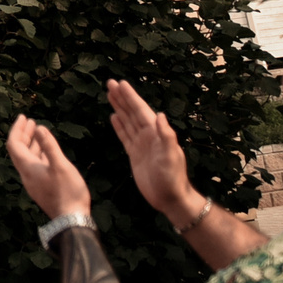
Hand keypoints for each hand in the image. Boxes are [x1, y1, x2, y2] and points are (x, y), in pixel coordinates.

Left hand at [7, 115, 92, 217]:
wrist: (71, 220)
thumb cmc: (67, 192)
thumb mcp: (60, 166)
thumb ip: (49, 146)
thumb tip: (38, 127)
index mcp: (28, 168)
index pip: (14, 144)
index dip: (17, 129)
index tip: (23, 117)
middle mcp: (27, 175)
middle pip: (19, 150)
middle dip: (23, 134)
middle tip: (30, 121)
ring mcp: (34, 182)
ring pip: (28, 158)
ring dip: (31, 144)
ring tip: (38, 132)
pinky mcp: (42, 187)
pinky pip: (36, 166)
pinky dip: (39, 154)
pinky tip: (48, 152)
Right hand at [107, 79, 195, 223]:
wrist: (170, 198)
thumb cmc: (172, 178)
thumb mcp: (171, 156)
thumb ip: (166, 136)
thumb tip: (160, 115)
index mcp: (156, 133)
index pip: (140, 110)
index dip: (130, 97)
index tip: (120, 83)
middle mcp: (148, 135)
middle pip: (132, 112)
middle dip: (122, 98)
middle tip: (110, 83)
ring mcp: (141, 144)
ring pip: (127, 121)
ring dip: (119, 108)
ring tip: (109, 95)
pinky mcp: (135, 154)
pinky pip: (125, 136)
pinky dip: (119, 126)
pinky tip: (113, 117)